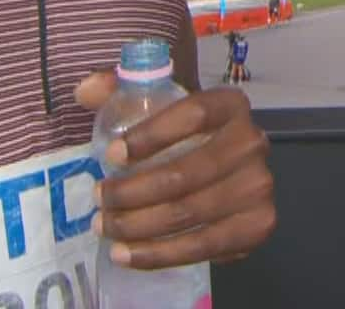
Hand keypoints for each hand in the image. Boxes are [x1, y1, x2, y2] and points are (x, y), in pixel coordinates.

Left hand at [75, 72, 276, 268]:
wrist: (226, 177)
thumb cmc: (183, 138)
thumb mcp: (156, 107)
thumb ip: (119, 92)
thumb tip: (84, 90)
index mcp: (231, 105)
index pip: (194, 114)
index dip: (151, 135)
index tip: (111, 155)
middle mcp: (253, 143)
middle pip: (186, 172)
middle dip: (132, 191)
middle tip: (99, 199)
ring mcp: (259, 187)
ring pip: (190, 212)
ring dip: (139, 225)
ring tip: (105, 227)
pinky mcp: (258, 226)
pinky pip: (204, 246)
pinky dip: (161, 254)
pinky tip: (129, 254)